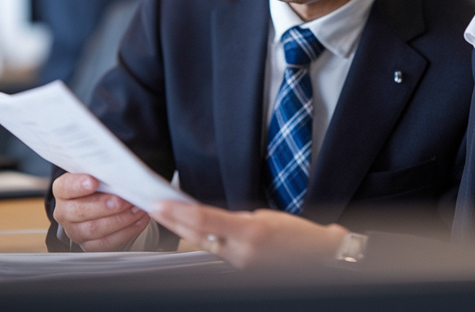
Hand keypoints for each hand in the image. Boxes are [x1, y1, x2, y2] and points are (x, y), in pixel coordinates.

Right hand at [51, 173, 149, 250]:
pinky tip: (139, 219)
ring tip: (137, 208)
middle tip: (123, 200)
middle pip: (79, 211)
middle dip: (104, 206)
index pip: (65, 187)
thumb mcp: (99, 176)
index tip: (93, 181)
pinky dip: (127, 230)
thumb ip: (104, 174)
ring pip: (94, 229)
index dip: (78, 185)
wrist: (101, 206)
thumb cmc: (100, 186)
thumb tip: (122, 174)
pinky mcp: (89, 245)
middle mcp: (65, 212)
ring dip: (120, 219)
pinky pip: (107, 242)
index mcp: (63, 190)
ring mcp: (76, 231)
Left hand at [151, 201, 347, 268]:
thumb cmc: (299, 236)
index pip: (204, 219)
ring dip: (185, 230)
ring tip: (168, 216)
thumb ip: (238, 218)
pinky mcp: (243, 270)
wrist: (319, 258)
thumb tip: (214, 219)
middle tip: (154, 208)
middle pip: (198, 235)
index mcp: (250, 232)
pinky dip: (203, 240)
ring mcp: (241, 264)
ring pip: (205, 245)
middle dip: (174, 222)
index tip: (159, 204)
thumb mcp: (266, 217)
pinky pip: (217, 252)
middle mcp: (242, 252)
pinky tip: (192, 232)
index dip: (178, 212)